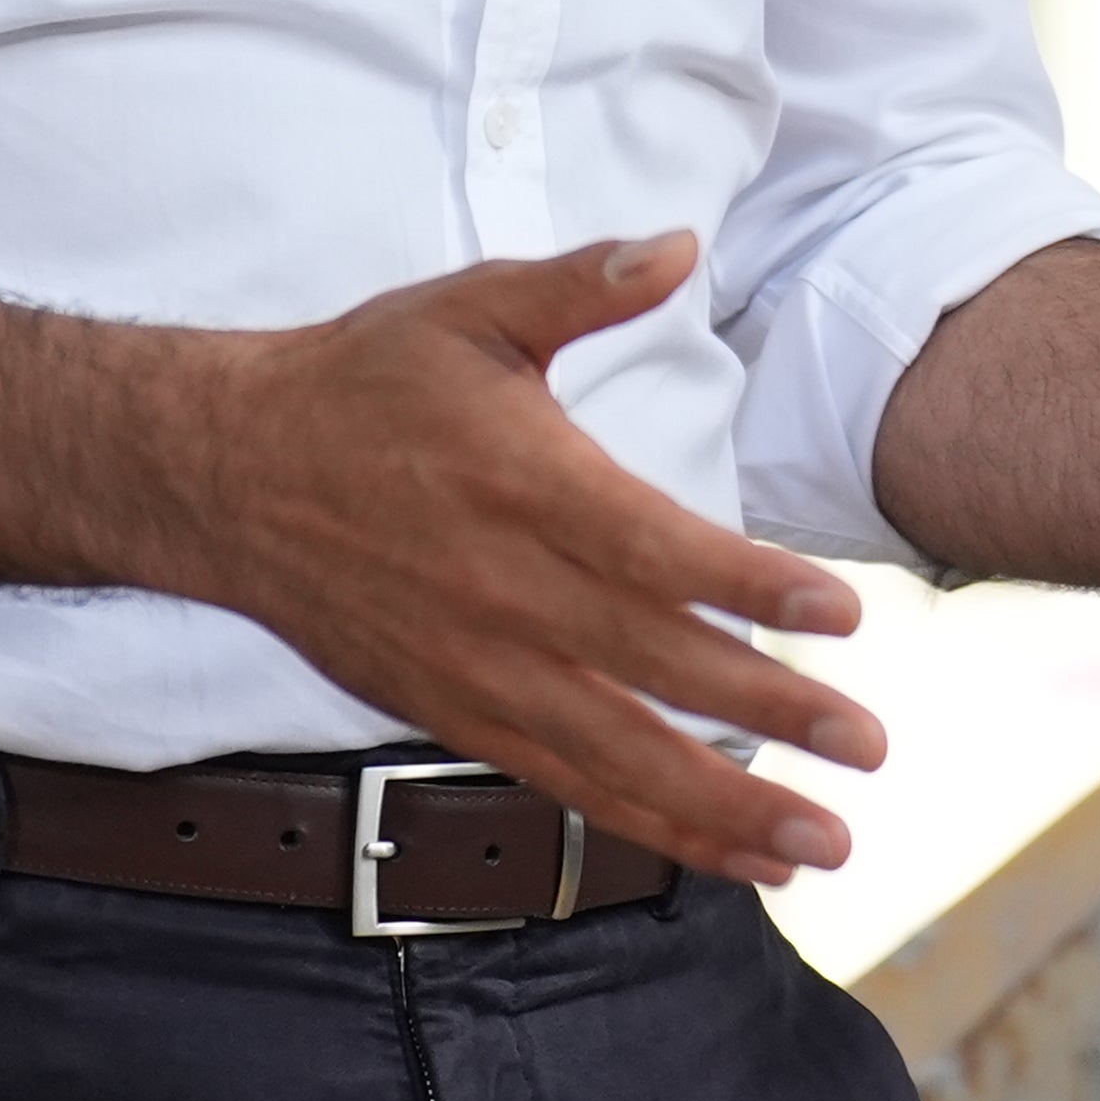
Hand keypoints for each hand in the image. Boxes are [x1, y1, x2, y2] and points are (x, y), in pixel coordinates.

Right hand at [177, 232, 884, 889]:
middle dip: (770, 714)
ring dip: (725, 805)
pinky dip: (654, 827)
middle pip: (653, 666)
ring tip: (822, 842)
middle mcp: (503, 591)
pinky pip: (568, 784)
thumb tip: (678, 245)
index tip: (840, 617)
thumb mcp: (469, 308)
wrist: (228, 474)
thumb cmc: (362, 381)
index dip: (749, 588)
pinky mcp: (456, 713)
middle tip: (870, 747)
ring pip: (617, 753)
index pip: (651, 550)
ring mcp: (478, 668)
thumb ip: (579, 284)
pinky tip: (737, 855)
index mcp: (520, 483)